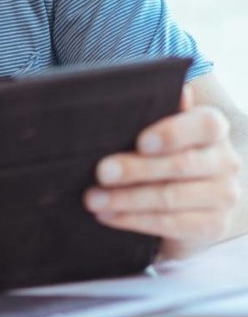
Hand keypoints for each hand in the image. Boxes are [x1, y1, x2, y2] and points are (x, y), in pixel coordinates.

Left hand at [84, 87, 242, 258]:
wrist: (188, 201)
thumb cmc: (162, 153)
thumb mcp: (157, 132)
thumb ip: (158, 112)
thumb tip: (175, 89)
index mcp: (212, 130)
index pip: (206, 125)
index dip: (173, 132)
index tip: (140, 142)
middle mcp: (225, 162)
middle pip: (181, 164)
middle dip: (135, 169)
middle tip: (101, 172)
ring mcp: (222, 197)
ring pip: (171, 197)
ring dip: (125, 199)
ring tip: (92, 198)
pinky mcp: (211, 227)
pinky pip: (169, 224)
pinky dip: (132, 220)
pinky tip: (106, 215)